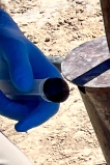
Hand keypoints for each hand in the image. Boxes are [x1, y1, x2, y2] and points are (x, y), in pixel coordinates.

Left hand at [0, 10, 60, 131]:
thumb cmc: (7, 39)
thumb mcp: (12, 47)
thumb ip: (20, 64)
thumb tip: (25, 87)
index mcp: (50, 80)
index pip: (50, 106)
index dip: (38, 118)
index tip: (19, 126)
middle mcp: (42, 91)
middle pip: (30, 114)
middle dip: (9, 108)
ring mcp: (29, 96)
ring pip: (15, 113)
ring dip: (1, 103)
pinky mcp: (16, 98)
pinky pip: (6, 108)